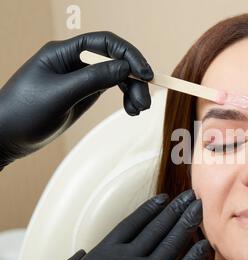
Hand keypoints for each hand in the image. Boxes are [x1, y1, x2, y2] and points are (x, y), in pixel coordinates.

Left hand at [0, 31, 152, 168]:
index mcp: (63, 52)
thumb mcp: (61, 95)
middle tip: (144, 102)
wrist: (6, 137)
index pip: (105, 43)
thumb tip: (126, 67)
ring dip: (133, 90)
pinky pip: (111, 89)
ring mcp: (81, 78)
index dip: (129, 55)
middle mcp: (75, 61)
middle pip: (116, 60)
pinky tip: (130, 110)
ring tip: (138, 109)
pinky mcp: (84, 93)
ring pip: (117, 75)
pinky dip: (125, 97)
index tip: (144, 74)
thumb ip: (94, 79)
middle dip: (134, 79)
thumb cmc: (23, 113)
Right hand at [43, 189, 210, 259]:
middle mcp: (127, 259)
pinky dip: (194, 257)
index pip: (133, 223)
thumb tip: (80, 254)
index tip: (164, 198)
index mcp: (105, 252)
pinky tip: (205, 244)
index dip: (150, 208)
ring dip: (186, 223)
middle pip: (157, 227)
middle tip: (190, 195)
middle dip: (175, 209)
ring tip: (198, 207)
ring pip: (170, 243)